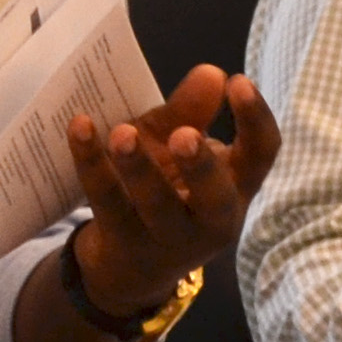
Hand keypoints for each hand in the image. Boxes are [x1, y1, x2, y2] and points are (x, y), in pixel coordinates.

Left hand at [68, 68, 281, 321]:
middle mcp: (211, 219)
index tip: (238, 82)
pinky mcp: (123, 241)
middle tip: (184, 135)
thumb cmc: (166, 192)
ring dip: (140, 168)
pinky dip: (91, 163)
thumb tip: (211, 73)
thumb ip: (192, 111)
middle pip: (216, 198)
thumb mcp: (177, 148)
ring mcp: (167, 237)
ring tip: (123, 133)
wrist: (130, 269)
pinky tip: (80, 127)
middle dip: (201, 168)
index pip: (262, 154)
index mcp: (235, 187)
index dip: (256, 119)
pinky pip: (106, 201)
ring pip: (156, 206)